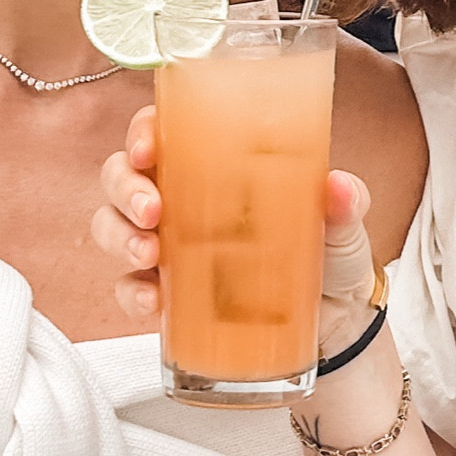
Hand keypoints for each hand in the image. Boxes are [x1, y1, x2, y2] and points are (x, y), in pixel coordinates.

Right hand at [93, 108, 380, 354]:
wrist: (334, 324)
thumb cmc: (328, 254)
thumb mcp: (342, 223)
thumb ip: (344, 202)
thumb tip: (338, 188)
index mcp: (214, 164)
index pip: (161, 130)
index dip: (141, 132)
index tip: (148, 148)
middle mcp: (181, 198)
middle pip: (121, 174)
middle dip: (124, 188)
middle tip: (151, 209)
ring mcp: (170, 246)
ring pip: (111, 225)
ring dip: (119, 234)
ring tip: (148, 252)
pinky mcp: (170, 295)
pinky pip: (129, 287)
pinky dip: (132, 291)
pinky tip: (153, 299)